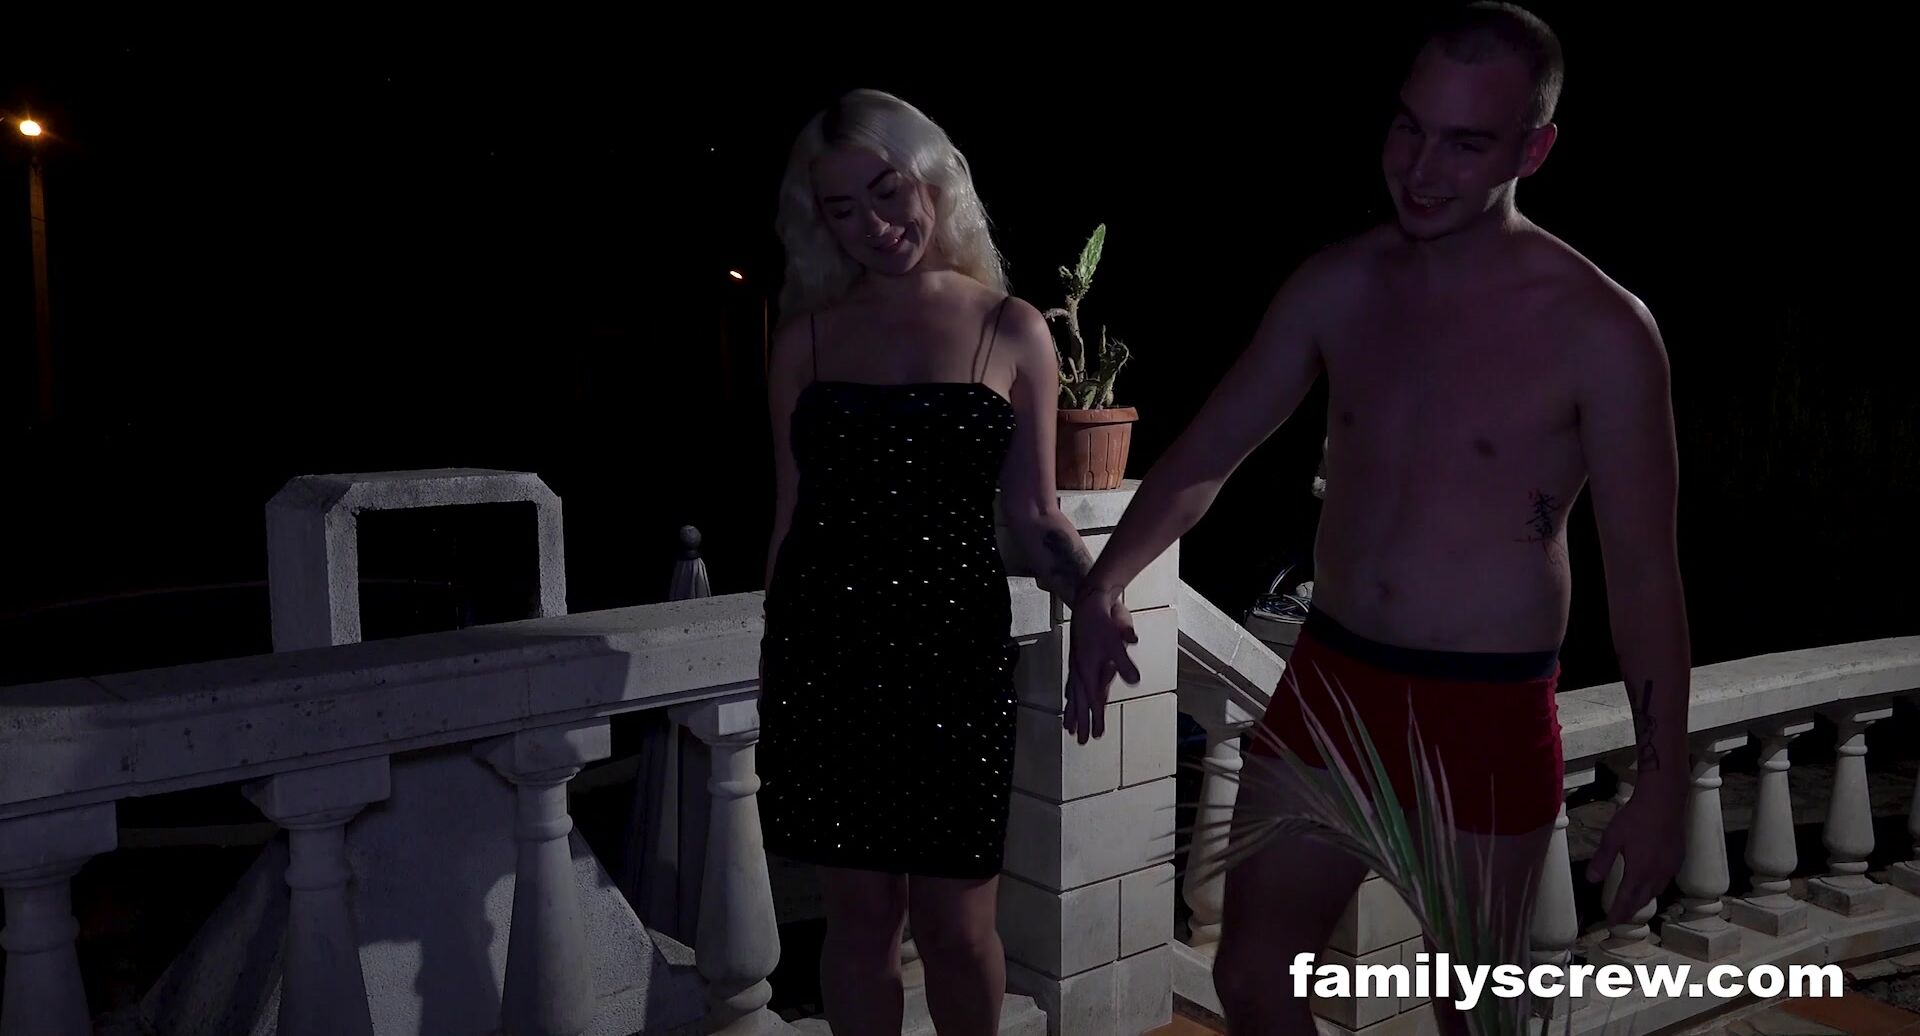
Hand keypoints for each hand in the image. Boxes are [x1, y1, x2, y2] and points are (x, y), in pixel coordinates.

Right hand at [1064, 586, 1139, 743]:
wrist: (1089, 601)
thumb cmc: (1103, 621)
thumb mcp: (1117, 641)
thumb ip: (1124, 663)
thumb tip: (1134, 681)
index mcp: (1088, 669)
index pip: (1093, 700)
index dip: (1096, 718)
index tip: (1097, 735)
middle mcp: (1080, 670)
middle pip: (1079, 702)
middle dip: (1081, 721)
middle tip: (1080, 741)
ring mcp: (1077, 665)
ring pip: (1073, 694)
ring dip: (1071, 711)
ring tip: (1068, 727)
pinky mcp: (1077, 659)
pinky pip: (1072, 683)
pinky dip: (1070, 695)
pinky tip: (1069, 697)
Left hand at [1586, 767, 1686, 923]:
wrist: (1665, 801)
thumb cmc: (1636, 818)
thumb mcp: (1612, 838)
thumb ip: (1602, 860)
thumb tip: (1591, 880)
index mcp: (1639, 871)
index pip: (1627, 899)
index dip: (1618, 913)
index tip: (1610, 923)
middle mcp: (1657, 874)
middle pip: (1643, 899)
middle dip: (1630, 910)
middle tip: (1620, 917)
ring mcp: (1670, 867)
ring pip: (1656, 891)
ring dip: (1643, 900)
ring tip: (1633, 904)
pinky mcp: (1677, 859)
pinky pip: (1665, 881)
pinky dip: (1654, 888)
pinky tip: (1650, 884)